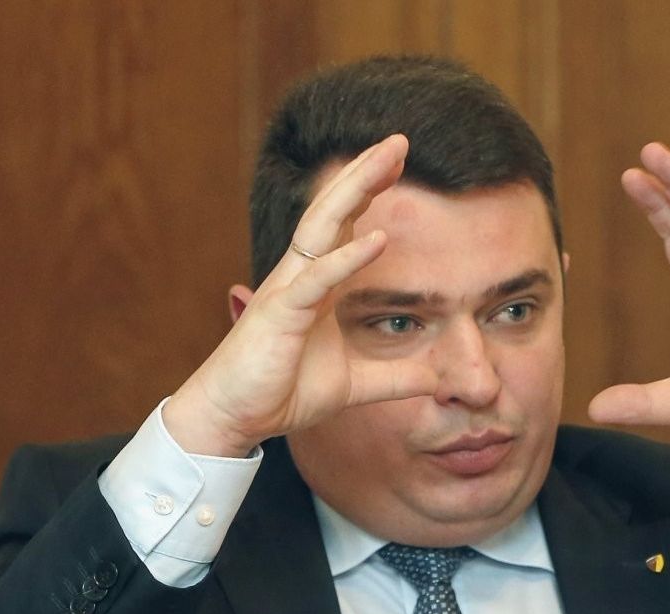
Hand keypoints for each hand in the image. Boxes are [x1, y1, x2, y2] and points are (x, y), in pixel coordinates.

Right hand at [164, 135, 437, 456]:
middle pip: (333, 209)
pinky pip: (317, 279)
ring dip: (355, 191)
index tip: (398, 163)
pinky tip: (378, 238)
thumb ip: (395, 378)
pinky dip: (347, 257)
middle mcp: (299, 275)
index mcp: (314, 283)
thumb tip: (437, 379)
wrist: (232, 418)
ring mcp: (286, 290)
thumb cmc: (282, 391)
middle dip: (365, 172)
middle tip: (399, 140)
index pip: (343, 223)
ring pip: (321, 228)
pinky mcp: (279, 314)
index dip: (369, 191)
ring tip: (387, 160)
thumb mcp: (354, 385)